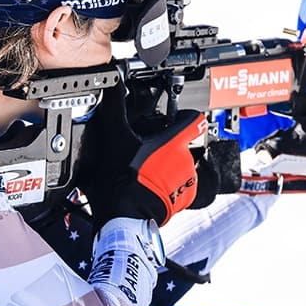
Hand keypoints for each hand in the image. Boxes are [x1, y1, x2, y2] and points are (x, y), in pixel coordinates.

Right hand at [76, 84, 204, 228]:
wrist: (124, 220)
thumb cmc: (121, 182)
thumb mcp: (114, 140)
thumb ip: (114, 109)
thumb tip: (111, 85)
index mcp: (174, 143)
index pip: (194, 119)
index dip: (183, 115)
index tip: (172, 117)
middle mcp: (185, 161)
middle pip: (181, 142)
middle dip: (165, 143)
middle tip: (144, 147)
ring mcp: (187, 181)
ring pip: (179, 163)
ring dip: (166, 163)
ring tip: (144, 167)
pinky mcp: (183, 198)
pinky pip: (179, 183)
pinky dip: (168, 182)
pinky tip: (149, 182)